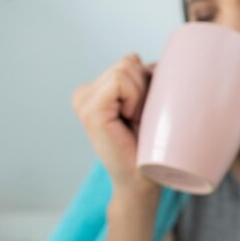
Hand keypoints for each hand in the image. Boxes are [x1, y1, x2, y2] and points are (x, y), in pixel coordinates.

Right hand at [72, 53, 157, 193]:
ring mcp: (84, 102)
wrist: (143, 179)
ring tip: (136, 120)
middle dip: (144, 86)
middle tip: (142, 118)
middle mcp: (85, 94)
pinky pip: (121, 81)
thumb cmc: (151, 143)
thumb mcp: (148, 101)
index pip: (130, 61)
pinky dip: (134, 98)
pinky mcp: (90, 110)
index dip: (147, 82)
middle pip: (128, 62)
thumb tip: (155, 63)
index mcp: (96, 90)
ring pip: (126, 68)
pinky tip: (130, 120)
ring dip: (141, 94)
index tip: (144, 112)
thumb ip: (144, 77)